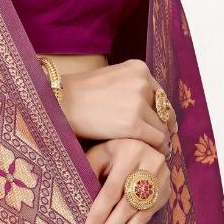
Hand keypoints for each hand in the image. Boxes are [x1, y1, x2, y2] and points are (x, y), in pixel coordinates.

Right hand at [61, 59, 178, 154]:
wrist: (58, 102)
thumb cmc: (78, 94)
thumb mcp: (110, 80)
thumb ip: (131, 88)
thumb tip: (151, 111)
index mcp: (138, 68)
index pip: (160, 95)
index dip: (161, 113)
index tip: (163, 126)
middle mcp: (142, 82)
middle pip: (164, 111)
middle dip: (163, 127)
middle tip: (161, 142)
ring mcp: (138, 103)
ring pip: (162, 128)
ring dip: (159, 140)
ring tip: (153, 151)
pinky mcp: (133, 124)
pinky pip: (156, 140)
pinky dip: (156, 149)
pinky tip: (150, 154)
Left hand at [79, 137, 171, 223]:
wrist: (138, 143)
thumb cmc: (109, 152)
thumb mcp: (97, 155)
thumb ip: (87, 173)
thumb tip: (73, 201)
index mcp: (130, 151)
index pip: (111, 189)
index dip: (98, 213)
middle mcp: (152, 163)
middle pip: (127, 204)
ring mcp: (163, 179)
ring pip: (139, 214)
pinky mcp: (166, 193)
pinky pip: (147, 217)